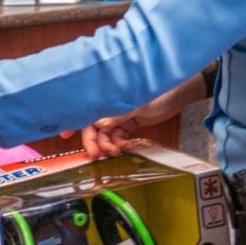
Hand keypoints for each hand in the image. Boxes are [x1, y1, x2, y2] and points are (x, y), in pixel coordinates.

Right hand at [62, 73, 207, 158]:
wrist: (181, 92)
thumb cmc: (159, 89)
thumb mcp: (138, 102)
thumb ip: (118, 114)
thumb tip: (100, 124)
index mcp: (108, 97)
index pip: (86, 110)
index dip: (74, 122)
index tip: (64, 134)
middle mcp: (110, 106)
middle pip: (94, 126)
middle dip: (94, 142)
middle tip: (96, 156)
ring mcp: (120, 114)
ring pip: (107, 134)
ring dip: (108, 145)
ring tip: (116, 153)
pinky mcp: (130, 122)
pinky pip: (119, 136)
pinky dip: (120, 144)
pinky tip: (125, 148)